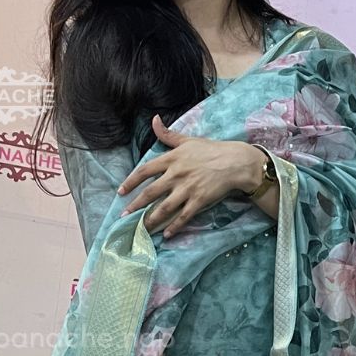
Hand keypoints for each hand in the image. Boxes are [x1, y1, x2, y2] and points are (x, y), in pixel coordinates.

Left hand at [117, 116, 262, 238]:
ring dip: (151, 220)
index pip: (144, 171)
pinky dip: (174, 227)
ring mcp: (187, 189)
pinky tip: (166, 235)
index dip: (130, 182)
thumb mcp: (188, 140)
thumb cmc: (211, 150)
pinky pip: (183, 217)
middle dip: (135, 206)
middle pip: (150, 192)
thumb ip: (168, 134)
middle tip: (124, 216)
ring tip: (141, 229)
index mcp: (171, 159)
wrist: (235, 161)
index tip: (121, 192)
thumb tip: (154, 120)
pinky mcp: (199, 201)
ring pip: (164, 208)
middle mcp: (176, 175)